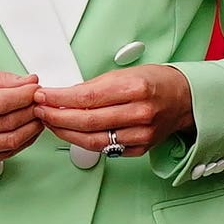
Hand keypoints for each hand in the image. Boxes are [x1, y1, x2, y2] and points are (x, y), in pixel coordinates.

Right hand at [0, 65, 42, 170]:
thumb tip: (28, 83)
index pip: (0, 101)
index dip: (25, 97)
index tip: (36, 90)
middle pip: (6, 122)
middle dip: (31, 112)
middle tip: (40, 103)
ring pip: (7, 141)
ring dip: (30, 129)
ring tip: (36, 117)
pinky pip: (1, 156)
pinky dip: (20, 144)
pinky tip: (25, 133)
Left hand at [34, 63, 191, 158]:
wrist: (183, 100)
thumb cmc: (155, 83)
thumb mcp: (125, 73)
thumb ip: (94, 87)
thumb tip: (64, 96)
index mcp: (135, 89)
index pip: (86, 98)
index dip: (59, 99)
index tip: (43, 96)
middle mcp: (139, 114)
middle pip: (86, 121)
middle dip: (56, 117)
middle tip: (40, 111)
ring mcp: (140, 135)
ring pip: (92, 140)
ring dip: (65, 133)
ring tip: (51, 123)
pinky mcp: (139, 149)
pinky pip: (105, 149)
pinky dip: (83, 142)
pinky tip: (72, 133)